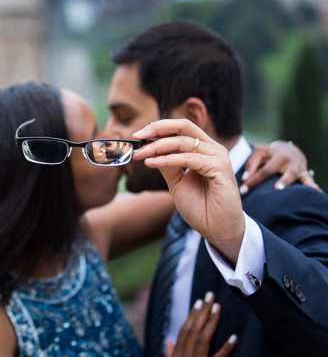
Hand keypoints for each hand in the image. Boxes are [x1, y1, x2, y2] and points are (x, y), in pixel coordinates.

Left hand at [133, 119, 243, 263]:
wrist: (217, 229)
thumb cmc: (200, 207)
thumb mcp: (177, 182)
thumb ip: (167, 165)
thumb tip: (148, 149)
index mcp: (204, 149)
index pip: (181, 128)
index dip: (158, 128)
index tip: (137, 136)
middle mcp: (213, 149)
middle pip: (183, 126)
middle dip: (157, 129)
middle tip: (136, 137)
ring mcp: (218, 156)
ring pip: (182, 142)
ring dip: (157, 147)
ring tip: (140, 155)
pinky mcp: (220, 168)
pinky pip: (188, 159)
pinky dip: (168, 159)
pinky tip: (152, 163)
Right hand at [165, 292, 236, 356]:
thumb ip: (168, 355)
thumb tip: (168, 341)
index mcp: (176, 355)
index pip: (185, 330)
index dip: (192, 315)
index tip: (198, 302)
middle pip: (194, 330)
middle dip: (202, 312)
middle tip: (210, 296)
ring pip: (203, 339)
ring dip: (211, 322)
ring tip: (217, 307)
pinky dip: (226, 348)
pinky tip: (234, 337)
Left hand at [241, 141, 321, 193]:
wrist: (288, 150)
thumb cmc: (268, 154)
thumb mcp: (259, 153)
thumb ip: (250, 164)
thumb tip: (244, 179)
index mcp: (275, 155)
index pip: (264, 170)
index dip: (253, 181)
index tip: (243, 191)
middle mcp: (288, 160)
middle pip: (282, 172)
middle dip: (278, 181)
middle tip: (276, 189)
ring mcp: (298, 167)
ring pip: (295, 175)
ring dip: (291, 182)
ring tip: (286, 189)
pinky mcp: (305, 173)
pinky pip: (309, 179)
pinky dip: (312, 185)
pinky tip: (316, 190)